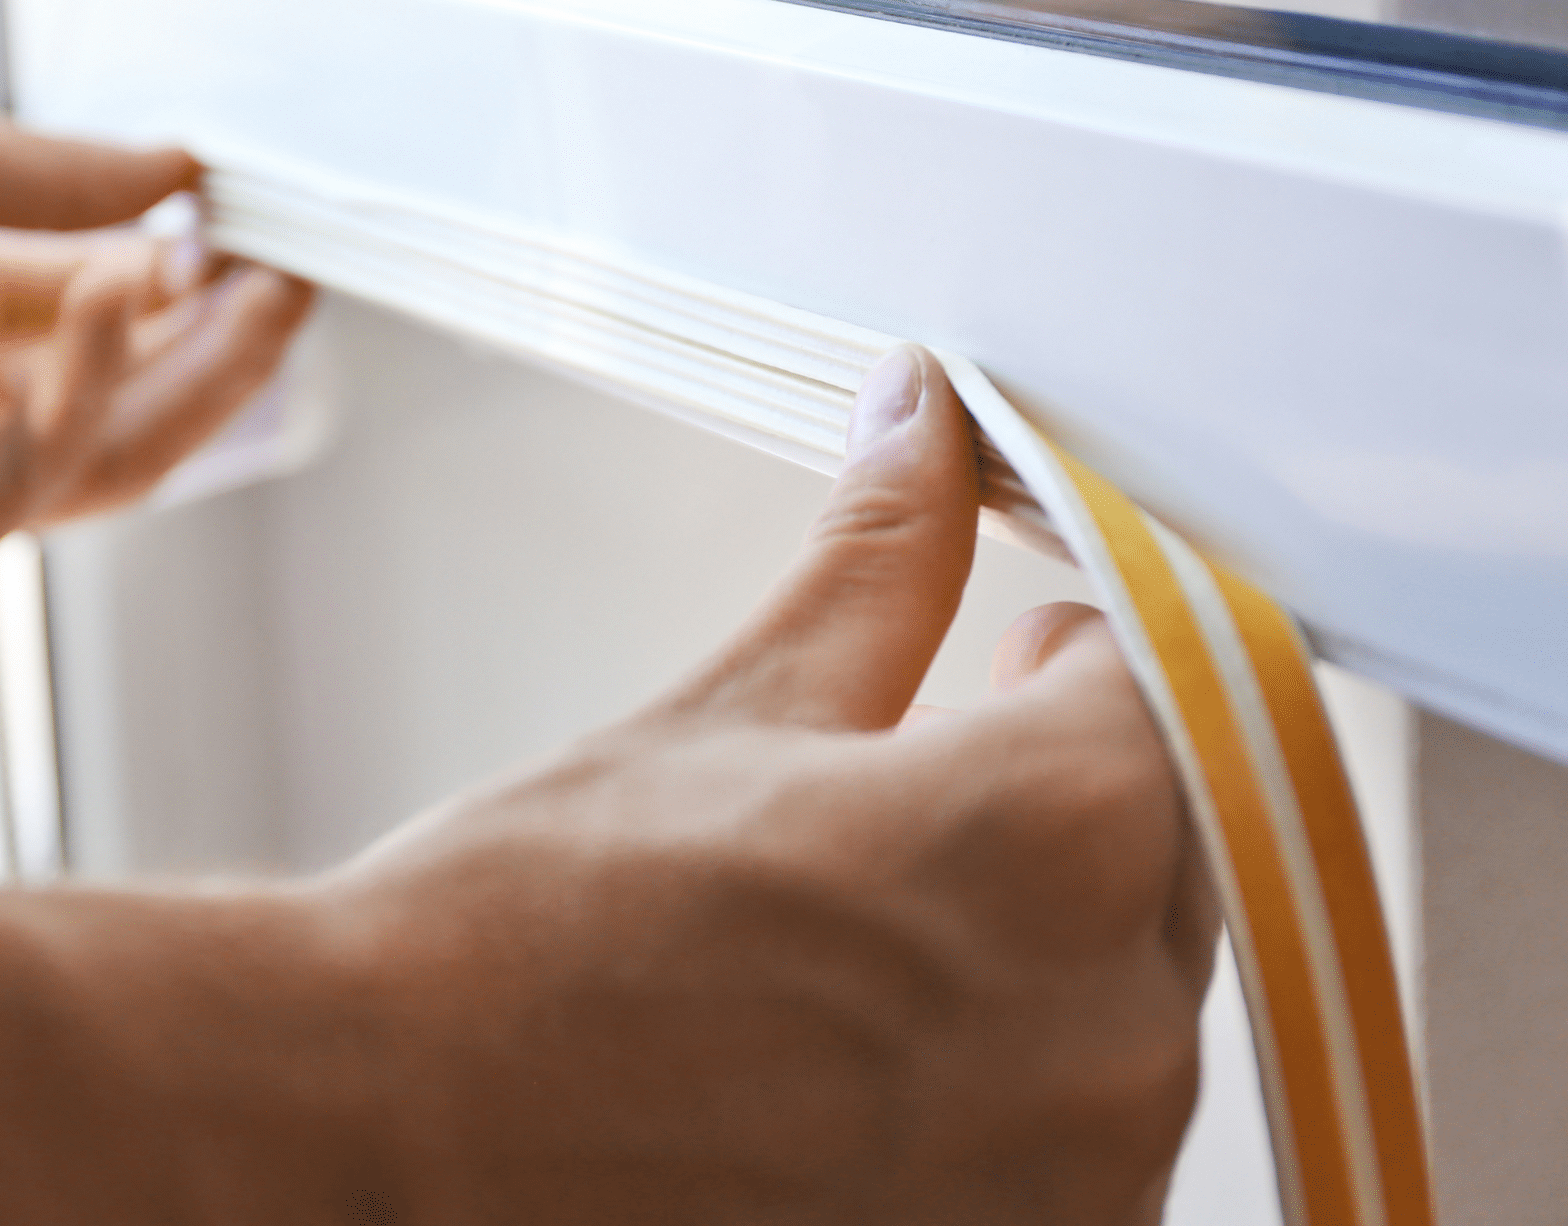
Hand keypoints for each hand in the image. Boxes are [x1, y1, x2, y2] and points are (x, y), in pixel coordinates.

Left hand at [0, 95, 310, 606]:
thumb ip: (48, 177)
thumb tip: (174, 168)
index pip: (98, 306)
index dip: (184, 275)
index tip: (257, 228)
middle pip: (125, 394)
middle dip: (220, 344)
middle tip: (294, 284)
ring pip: (106, 453)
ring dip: (194, 381)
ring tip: (259, 299)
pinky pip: (33, 477)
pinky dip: (87, 391)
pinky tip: (118, 298)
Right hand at [0, 347, 1214, 1224]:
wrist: (394, 1125)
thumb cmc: (530, 935)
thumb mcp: (732, 712)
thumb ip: (880, 560)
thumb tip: (924, 419)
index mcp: (1056, 838)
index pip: (1173, 697)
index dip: (1081, 660)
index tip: (1022, 652)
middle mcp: (1110, 1032)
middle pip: (1171, 858)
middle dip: (1061, 802)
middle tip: (913, 783)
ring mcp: (1075, 1183)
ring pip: (1126, 1008)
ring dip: (1039, 948)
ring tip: (856, 928)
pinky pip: (1076, 1140)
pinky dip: (1005, 1082)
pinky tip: (858, 1049)